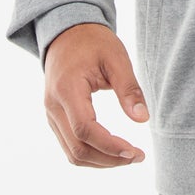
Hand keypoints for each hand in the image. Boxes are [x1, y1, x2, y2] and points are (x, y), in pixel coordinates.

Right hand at [44, 23, 148, 167]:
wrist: (67, 33)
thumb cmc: (93, 42)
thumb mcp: (116, 57)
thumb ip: (129, 88)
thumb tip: (143, 119)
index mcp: (67, 89)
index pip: (85, 129)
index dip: (110, 146)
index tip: (135, 151)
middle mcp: (53, 106)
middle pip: (77, 148)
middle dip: (109, 159)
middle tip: (137, 156)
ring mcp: (51, 114)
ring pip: (72, 152)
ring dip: (100, 161)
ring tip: (128, 156)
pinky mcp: (55, 118)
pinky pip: (70, 145)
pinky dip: (91, 153)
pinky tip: (112, 150)